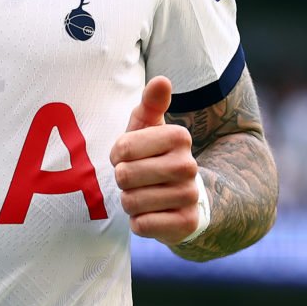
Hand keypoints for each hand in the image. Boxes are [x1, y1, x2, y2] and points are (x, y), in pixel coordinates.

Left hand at [109, 75, 202, 244]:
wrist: (181, 199)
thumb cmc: (153, 156)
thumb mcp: (148, 128)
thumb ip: (151, 103)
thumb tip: (162, 80)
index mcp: (178, 137)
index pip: (122, 148)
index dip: (117, 155)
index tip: (129, 156)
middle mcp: (189, 166)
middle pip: (125, 176)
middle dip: (122, 180)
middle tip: (135, 179)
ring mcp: (189, 196)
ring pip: (131, 202)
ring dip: (129, 202)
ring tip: (143, 196)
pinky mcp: (186, 224)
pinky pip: (141, 225)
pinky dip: (138, 222)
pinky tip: (151, 214)